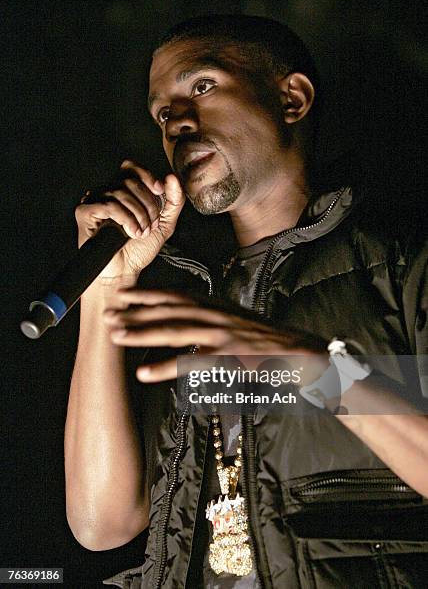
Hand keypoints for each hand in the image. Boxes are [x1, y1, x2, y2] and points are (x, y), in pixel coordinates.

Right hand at [75, 160, 184, 277]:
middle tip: (150, 225)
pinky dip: (125, 219)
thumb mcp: (164, 224)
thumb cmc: (139, 249)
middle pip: (129, 180)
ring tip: (140, 232)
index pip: (132, 168)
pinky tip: (130, 232)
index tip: (159, 190)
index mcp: (124, 191)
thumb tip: (172, 177)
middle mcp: (108, 192)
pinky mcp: (85, 212)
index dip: (147, 175)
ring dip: (138, 214)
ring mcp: (94, 200)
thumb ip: (173, 201)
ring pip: (120, 192)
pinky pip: (108, 205)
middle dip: (147, 204)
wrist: (123, 272)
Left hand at [104, 289, 328, 381]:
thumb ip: (212, 320)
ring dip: (143, 333)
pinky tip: (145, 372)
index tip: (124, 294)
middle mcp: (217, 316)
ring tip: (116, 336)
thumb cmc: (268, 342)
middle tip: (107, 314)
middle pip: (170, 310)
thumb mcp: (237, 323)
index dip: (149, 294)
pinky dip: (167, 367)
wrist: (303, 354)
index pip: (177, 296)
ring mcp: (223, 336)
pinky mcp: (230, 358)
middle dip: (136, 312)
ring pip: (176, 330)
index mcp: (218, 307)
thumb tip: (185, 321)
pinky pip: (193, 363)